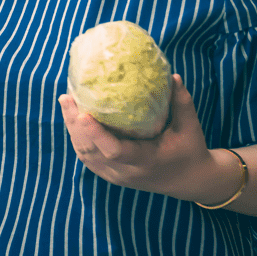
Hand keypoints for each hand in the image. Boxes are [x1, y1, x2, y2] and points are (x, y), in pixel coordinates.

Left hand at [59, 74, 215, 198]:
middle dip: (75, 124)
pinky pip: (88, 157)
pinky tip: (73, 117)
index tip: (83, 113)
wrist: (189, 180)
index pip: (115, 151)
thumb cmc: (190, 149)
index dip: (96, 134)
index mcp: (146, 161)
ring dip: (72, 129)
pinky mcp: (111, 175)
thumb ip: (182, 102)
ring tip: (66, 102)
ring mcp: (117, 176)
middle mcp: (127, 172)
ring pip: (86, 155)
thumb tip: (173, 76)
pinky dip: (78, 137)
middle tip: (66, 97)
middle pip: (92, 151)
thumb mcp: (190, 127)